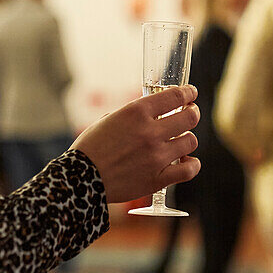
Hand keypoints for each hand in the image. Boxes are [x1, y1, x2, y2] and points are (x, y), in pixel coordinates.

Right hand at [71, 85, 200, 202]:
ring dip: (187, 139)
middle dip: (192, 113)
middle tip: (190, 114)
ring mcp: (156, 156)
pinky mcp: (158, 179)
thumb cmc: (91, 147)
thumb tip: (153, 113)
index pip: (175, 96)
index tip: (190, 93)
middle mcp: (150, 132)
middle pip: (190, 118)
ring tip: (181, 140)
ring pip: (191, 142)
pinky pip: (189, 170)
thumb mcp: (110, 119)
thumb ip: (134, 115)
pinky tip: (186, 161)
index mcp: (137, 112)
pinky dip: (192, 164)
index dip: (188, 93)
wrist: (80, 179)